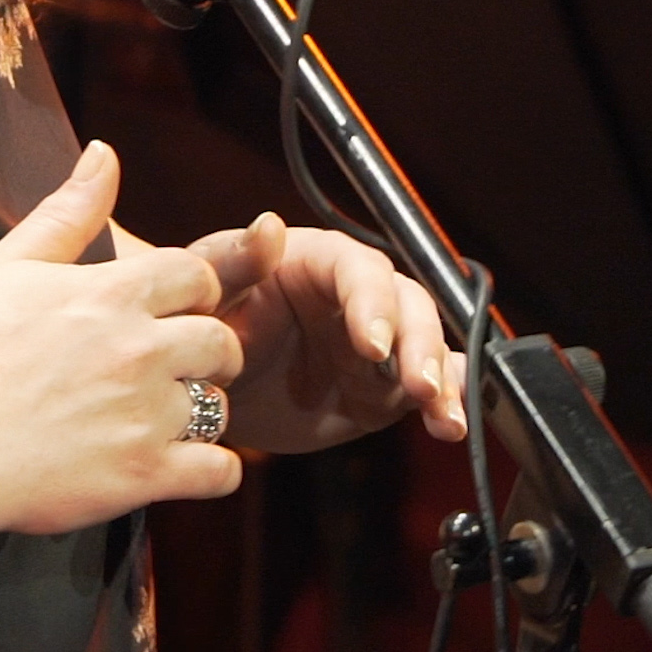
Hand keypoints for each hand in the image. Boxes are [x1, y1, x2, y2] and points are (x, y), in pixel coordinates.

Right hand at [0, 141, 246, 536]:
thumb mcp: (2, 266)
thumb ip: (66, 211)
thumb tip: (104, 152)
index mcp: (111, 293)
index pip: (197, 273)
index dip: (188, 292)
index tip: (162, 312)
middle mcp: (142, 348)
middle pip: (223, 341)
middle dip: (206, 353)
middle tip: (166, 369)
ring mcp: (148, 414)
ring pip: (222, 407)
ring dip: (199, 412)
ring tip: (152, 419)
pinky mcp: (147, 474)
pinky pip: (222, 472)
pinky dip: (207, 471)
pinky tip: (171, 465)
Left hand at [187, 212, 465, 451]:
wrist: (202, 386)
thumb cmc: (200, 323)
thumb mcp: (206, 294)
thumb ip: (234, 263)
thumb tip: (268, 226)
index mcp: (316, 260)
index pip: (359, 270)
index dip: (373, 303)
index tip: (371, 345)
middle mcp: (358, 296)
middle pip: (408, 306)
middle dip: (419, 345)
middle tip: (417, 386)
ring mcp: (379, 342)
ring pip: (428, 347)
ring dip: (442, 379)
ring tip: (441, 416)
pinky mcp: (386, 387)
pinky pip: (429, 389)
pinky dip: (448, 404)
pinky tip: (451, 426)